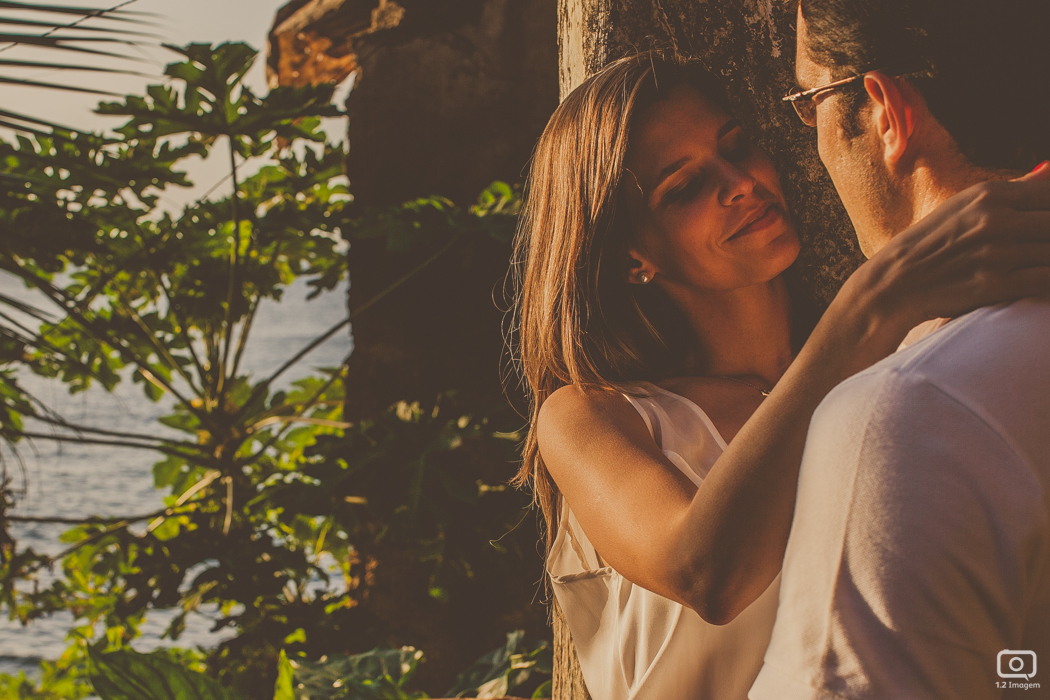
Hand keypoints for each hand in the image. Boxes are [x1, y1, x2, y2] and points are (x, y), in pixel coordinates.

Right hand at [845, 163, 1049, 343]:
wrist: (893, 284)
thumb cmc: (932, 246)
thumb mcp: (964, 207)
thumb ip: (1011, 193)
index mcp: (989, 194)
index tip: (1043, 231)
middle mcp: (994, 219)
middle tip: (1040, 250)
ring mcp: (994, 252)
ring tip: (1039, 266)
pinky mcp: (993, 284)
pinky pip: (1046, 281)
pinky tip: (1042, 285)